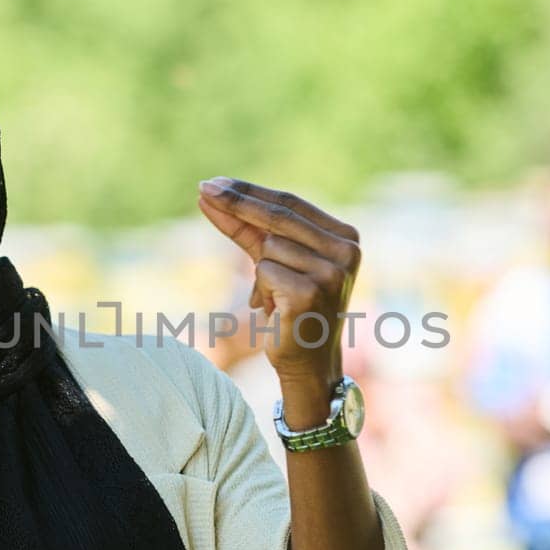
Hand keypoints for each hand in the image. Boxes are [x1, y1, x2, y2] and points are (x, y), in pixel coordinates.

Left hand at [197, 177, 359, 384]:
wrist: (310, 366)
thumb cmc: (292, 312)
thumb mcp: (275, 264)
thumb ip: (250, 232)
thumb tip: (211, 195)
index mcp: (346, 237)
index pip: (291, 204)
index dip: (250, 192)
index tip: (215, 183)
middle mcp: (346, 251)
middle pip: (278, 216)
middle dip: (237, 203)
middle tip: (204, 189)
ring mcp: (332, 272)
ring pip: (268, 247)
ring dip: (260, 273)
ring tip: (276, 300)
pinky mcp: (311, 292)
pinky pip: (264, 271)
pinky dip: (260, 290)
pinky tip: (276, 310)